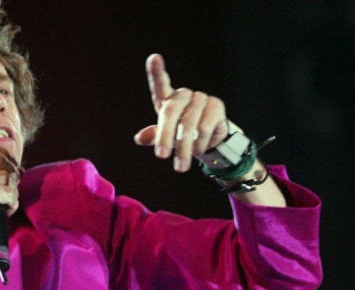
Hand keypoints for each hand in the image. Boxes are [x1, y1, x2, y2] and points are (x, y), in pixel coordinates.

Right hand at [0, 141, 19, 238]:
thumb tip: (20, 170)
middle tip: (13, 188)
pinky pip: (7, 192)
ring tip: (7, 204)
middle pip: (0, 159)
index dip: (3, 153)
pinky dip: (12, 203)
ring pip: (6, 176)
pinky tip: (6, 211)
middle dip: (12, 172)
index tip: (12, 166)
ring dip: (13, 192)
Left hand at [134, 53, 229, 171]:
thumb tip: (140, 138)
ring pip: (189, 125)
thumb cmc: (180, 135)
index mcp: (167, 100)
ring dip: (184, 148)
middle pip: (170, 111)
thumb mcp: (164, 137)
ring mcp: (201, 98)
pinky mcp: (216, 106)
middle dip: (164, 136)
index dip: (157, 71)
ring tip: (181, 164)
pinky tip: (199, 150)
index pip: (160, 83)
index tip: (154, 58)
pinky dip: (200, 144)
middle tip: (161, 157)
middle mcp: (183, 95)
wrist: (208, 141)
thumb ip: (153, 136)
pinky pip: (205, 128)